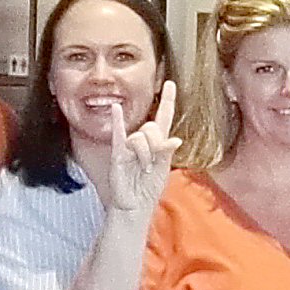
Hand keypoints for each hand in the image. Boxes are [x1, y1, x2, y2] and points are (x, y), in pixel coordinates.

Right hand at [83, 82, 179, 217]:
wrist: (134, 206)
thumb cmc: (149, 188)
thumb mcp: (163, 169)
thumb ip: (166, 152)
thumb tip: (174, 138)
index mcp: (158, 142)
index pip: (163, 116)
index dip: (167, 101)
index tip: (170, 83)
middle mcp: (143, 141)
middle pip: (152, 128)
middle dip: (156, 145)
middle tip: (152, 165)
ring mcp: (129, 147)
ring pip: (140, 138)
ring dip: (145, 156)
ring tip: (143, 170)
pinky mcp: (118, 155)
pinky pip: (118, 135)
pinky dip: (117, 121)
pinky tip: (115, 108)